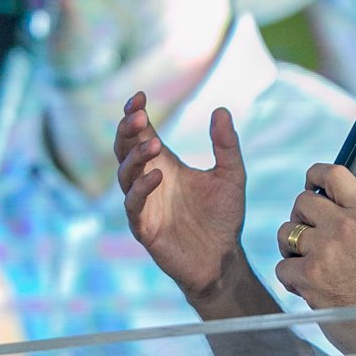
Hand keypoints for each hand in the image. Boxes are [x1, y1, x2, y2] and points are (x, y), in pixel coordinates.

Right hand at [117, 91, 262, 312]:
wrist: (222, 259)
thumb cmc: (224, 218)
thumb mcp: (231, 176)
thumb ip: (226, 145)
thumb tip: (220, 110)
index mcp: (164, 164)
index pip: (140, 133)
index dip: (134, 113)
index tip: (139, 95)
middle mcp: (149, 180)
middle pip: (123, 148)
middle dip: (127, 130)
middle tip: (138, 115)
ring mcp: (143, 203)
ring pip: (124, 174)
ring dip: (135, 156)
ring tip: (153, 143)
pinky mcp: (143, 227)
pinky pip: (132, 204)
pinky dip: (141, 189)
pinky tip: (157, 175)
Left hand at [274, 164, 355, 351]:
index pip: (335, 174)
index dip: (316, 175)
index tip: (310, 183)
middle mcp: (344, 227)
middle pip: (301, 203)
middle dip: (301, 221)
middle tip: (310, 241)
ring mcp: (325, 250)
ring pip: (285, 233)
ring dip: (291, 251)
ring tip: (312, 268)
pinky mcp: (309, 276)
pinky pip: (282, 267)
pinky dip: (292, 280)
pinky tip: (311, 290)